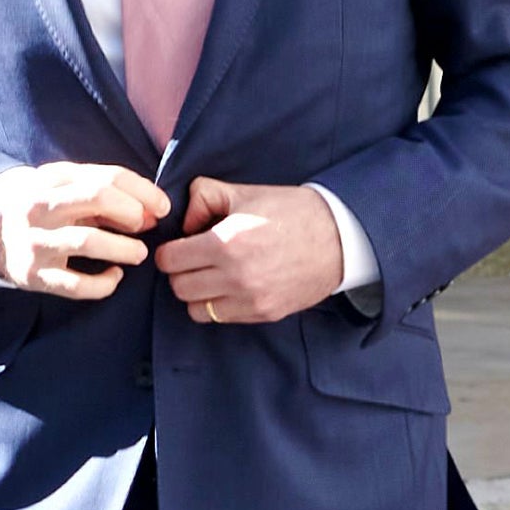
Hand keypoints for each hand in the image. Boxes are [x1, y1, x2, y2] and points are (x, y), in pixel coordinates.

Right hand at [0, 162, 168, 298]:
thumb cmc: (49, 207)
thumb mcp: (69, 188)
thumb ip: (110, 194)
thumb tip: (154, 213)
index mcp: (52, 180)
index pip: (107, 177)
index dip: (143, 191)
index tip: (163, 207)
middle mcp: (39, 208)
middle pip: (97, 198)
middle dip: (132, 212)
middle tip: (145, 226)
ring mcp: (34, 243)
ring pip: (87, 241)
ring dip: (123, 247)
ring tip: (139, 253)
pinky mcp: (34, 276)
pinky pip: (75, 284)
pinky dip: (103, 284)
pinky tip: (115, 276)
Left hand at [155, 179, 342, 325]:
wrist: (339, 236)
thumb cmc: (291, 211)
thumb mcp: (245, 192)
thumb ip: (203, 196)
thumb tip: (183, 222)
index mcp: (226, 243)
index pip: (170, 261)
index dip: (171, 251)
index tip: (182, 245)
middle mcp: (235, 276)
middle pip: (179, 287)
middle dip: (182, 271)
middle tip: (196, 259)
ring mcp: (251, 299)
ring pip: (196, 309)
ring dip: (198, 292)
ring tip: (213, 275)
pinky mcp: (264, 313)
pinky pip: (222, 318)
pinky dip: (220, 304)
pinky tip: (233, 286)